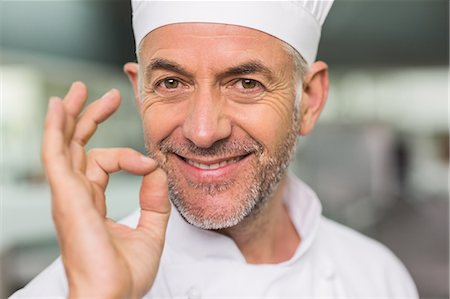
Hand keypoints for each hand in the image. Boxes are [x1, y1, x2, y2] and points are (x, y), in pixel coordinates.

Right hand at [42, 82, 169, 297]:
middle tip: (106, 97)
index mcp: (92, 202)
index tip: (151, 162)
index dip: (128, 155)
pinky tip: (61, 108)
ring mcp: (69, 195)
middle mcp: (77, 195)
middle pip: (78, 146)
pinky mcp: (66, 196)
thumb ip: (154, 200)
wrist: (113, 297)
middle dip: (90, 118)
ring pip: (65, 145)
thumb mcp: (150, 231)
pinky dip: (56, 130)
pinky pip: (57, 155)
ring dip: (72, 116)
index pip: (101, 163)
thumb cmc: (124, 275)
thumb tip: (157, 168)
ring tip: (79, 91)